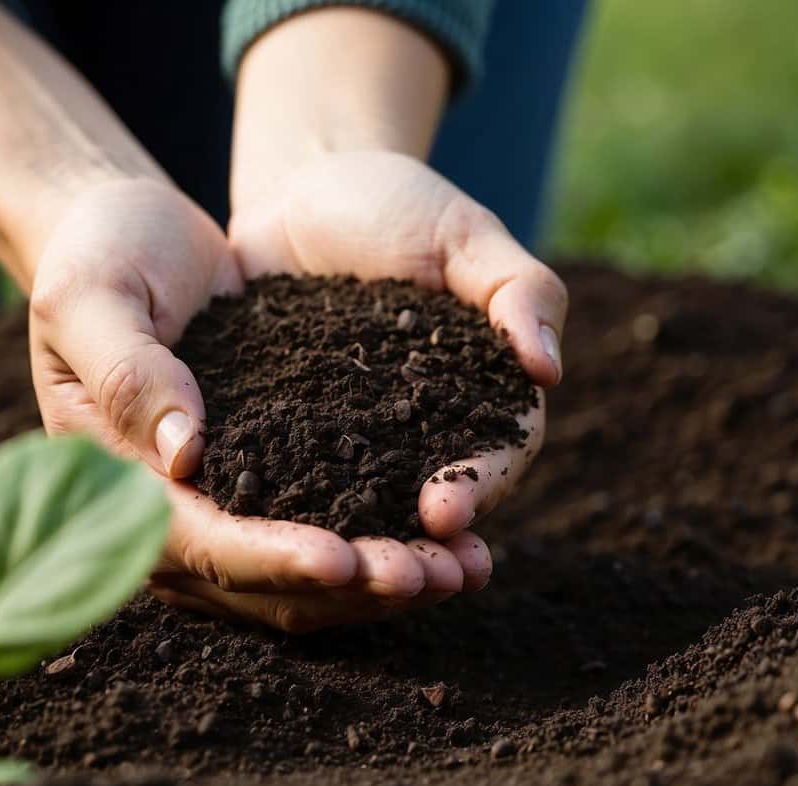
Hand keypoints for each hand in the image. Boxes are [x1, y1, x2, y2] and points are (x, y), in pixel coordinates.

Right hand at [30, 179, 483, 632]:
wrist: (126, 232)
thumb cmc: (99, 254)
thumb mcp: (93, 295)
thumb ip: (128, 371)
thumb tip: (185, 455)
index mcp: (120, 480)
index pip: (201, 545)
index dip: (272, 560)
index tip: (345, 559)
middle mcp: (171, 514)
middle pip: (266, 585)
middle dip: (352, 587)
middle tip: (437, 575)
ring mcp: (221, 507)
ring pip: (305, 580)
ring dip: (381, 582)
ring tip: (463, 569)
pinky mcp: (266, 481)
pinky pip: (328, 531)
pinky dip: (385, 544)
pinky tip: (451, 541)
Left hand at [229, 150, 563, 570]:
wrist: (306, 189)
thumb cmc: (400, 205)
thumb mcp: (463, 234)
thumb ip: (516, 289)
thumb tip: (548, 367)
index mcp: (476, 393)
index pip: (494, 454)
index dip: (477, 488)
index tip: (445, 514)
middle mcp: (416, 431)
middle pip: (427, 504)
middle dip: (414, 547)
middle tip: (390, 578)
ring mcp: (348, 439)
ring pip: (357, 507)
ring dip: (350, 551)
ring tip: (326, 582)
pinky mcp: (283, 432)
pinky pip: (282, 478)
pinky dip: (274, 512)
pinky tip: (249, 537)